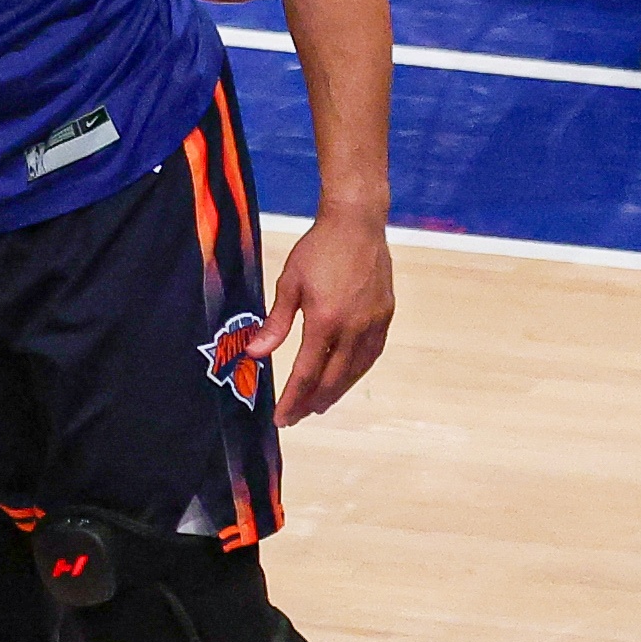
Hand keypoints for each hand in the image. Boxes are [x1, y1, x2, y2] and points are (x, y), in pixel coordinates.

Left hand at [250, 212, 395, 426]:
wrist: (357, 224)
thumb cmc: (318, 250)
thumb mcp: (289, 284)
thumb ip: (275, 323)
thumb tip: (255, 354)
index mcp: (325, 322)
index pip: (306, 373)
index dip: (293, 399)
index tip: (281, 417)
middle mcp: (354, 328)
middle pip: (333, 379)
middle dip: (313, 402)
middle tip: (297, 416)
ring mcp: (374, 323)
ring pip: (356, 370)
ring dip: (337, 391)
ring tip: (320, 404)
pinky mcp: (385, 315)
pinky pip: (372, 354)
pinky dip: (357, 371)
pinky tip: (346, 376)